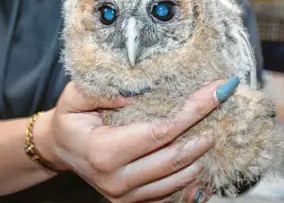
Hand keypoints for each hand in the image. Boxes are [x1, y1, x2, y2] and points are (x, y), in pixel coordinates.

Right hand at [35, 79, 233, 202]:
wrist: (62, 148)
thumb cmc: (71, 119)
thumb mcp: (77, 96)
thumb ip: (108, 91)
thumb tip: (146, 90)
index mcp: (103, 152)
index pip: (160, 131)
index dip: (192, 110)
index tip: (218, 91)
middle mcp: (116, 180)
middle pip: (175, 157)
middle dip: (203, 130)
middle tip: (222, 105)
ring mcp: (125, 196)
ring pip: (177, 177)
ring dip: (201, 154)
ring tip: (212, 130)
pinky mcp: (132, 202)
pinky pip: (170, 192)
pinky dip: (190, 175)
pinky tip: (198, 157)